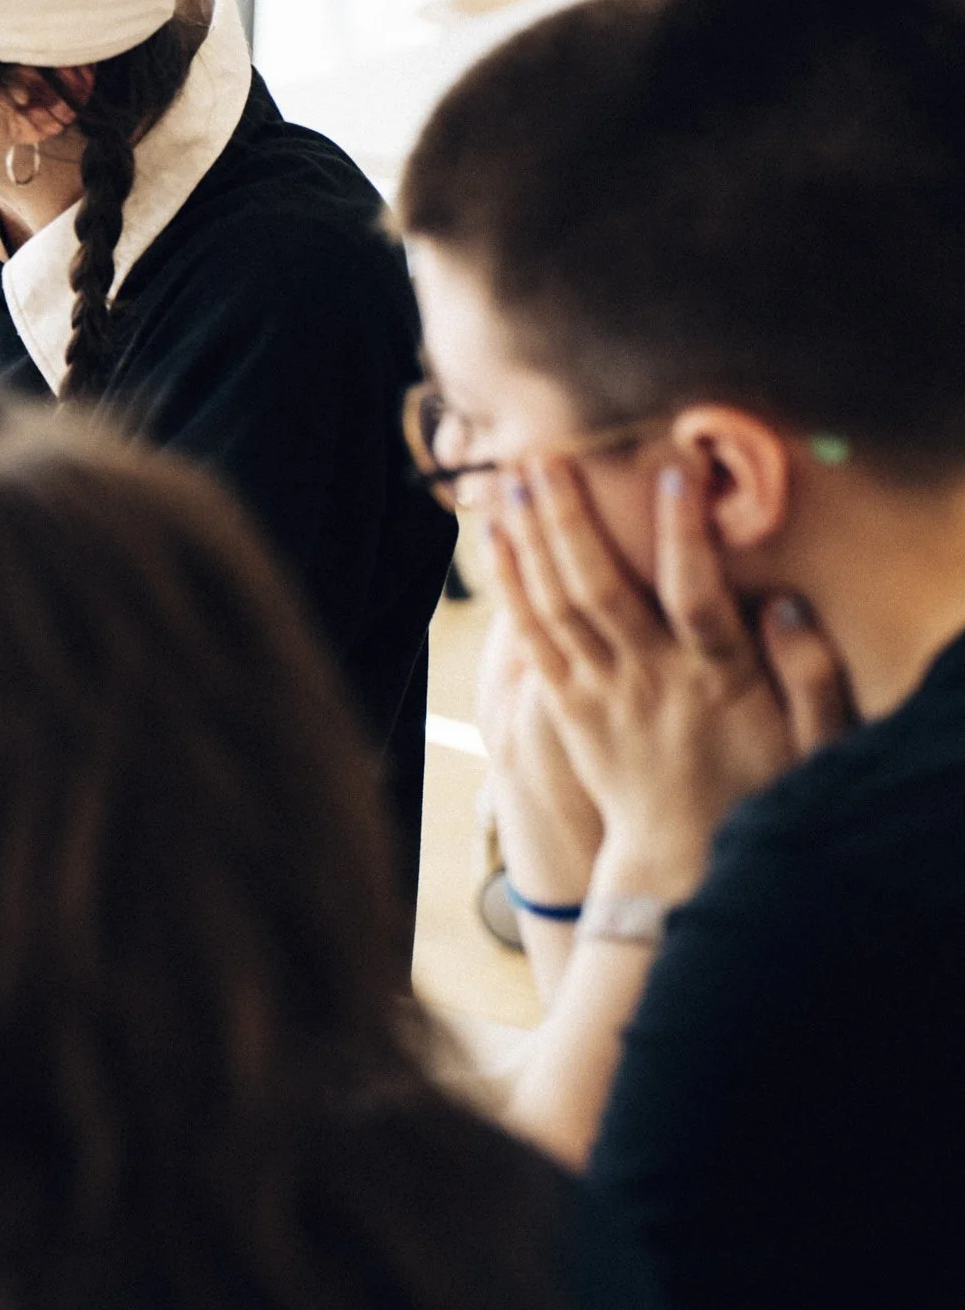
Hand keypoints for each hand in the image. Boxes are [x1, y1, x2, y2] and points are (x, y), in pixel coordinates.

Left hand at [492, 455, 848, 900]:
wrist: (680, 857)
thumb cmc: (758, 786)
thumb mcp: (814, 741)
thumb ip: (810, 673)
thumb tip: (789, 606)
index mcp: (716, 678)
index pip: (696, 592)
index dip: (682, 531)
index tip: (671, 469)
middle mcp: (648, 678)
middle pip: (601, 587)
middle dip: (571, 517)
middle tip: (546, 452)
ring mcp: (599, 692)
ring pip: (555, 607)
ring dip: (530, 538)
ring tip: (509, 476)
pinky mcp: (565, 707)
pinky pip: (531, 640)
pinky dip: (511, 587)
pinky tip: (496, 541)